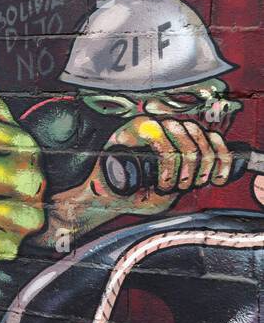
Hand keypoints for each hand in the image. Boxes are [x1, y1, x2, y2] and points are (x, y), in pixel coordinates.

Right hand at [91, 116, 230, 215]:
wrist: (102, 198)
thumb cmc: (135, 193)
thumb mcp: (174, 185)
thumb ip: (195, 174)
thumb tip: (221, 168)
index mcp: (176, 135)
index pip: (211, 137)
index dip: (221, 158)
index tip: (215, 179)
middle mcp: (164, 125)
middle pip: (200, 140)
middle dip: (198, 171)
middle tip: (182, 187)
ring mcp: (149, 124)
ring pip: (186, 145)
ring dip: (183, 173)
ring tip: (169, 187)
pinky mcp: (133, 129)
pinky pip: (165, 148)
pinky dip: (168, 171)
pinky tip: (161, 183)